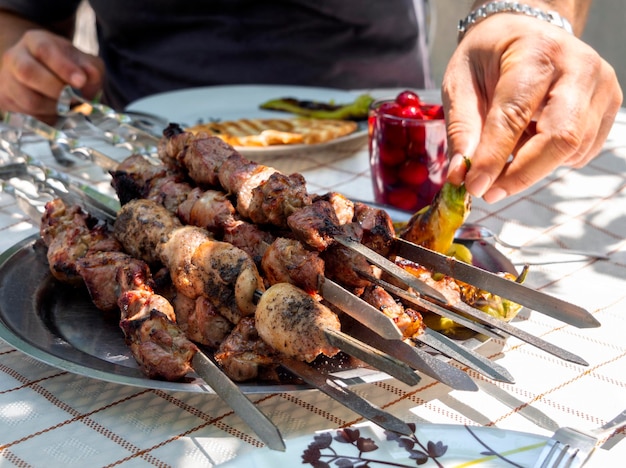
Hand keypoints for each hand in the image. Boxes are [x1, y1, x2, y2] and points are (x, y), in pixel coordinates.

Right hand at [0, 29, 103, 122]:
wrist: (47, 79)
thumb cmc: (68, 69)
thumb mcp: (84, 62)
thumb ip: (91, 69)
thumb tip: (88, 78)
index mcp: (35, 41)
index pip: (45, 50)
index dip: (63, 67)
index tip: (81, 81)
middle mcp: (15, 58)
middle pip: (28, 73)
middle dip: (57, 90)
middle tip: (75, 99)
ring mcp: (7, 81)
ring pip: (29, 101)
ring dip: (55, 108)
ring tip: (68, 106)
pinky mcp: (7, 103)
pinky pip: (28, 117)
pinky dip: (47, 119)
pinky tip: (55, 113)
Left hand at [443, 14, 621, 202]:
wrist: (524, 34)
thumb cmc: (489, 57)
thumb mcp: (460, 83)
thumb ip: (462, 129)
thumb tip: (460, 175)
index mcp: (536, 53)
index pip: (515, 115)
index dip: (494, 157)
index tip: (474, 186)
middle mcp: (579, 67)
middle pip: (560, 138)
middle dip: (521, 174)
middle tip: (489, 191)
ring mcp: (601, 87)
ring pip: (571, 151)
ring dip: (532, 168)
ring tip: (504, 156)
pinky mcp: (608, 107)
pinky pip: (580, 152)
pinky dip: (549, 160)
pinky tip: (529, 142)